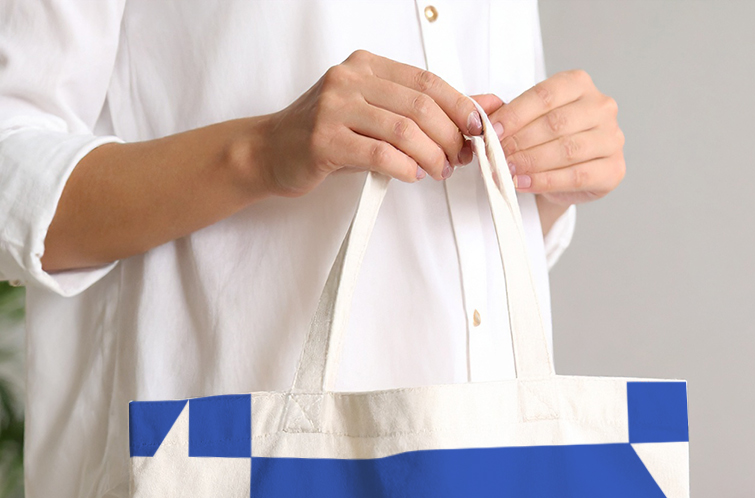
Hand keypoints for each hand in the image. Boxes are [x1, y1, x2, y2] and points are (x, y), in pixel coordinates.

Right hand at [254, 51, 484, 196]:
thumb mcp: (377, 114)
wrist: (269, 151)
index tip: (478, 129)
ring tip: (439, 171)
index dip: (459, 106)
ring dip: (431, 156)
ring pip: (403, 130)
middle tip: (458, 159)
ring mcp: (334, 107)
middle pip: (419, 105)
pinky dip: (405, 168)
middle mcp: (349, 79)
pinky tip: (412, 175)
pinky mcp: (324, 139)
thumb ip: (425, 110)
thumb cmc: (326, 135)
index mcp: (366, 65)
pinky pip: (379, 154)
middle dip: (449, 136)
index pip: (426, 80)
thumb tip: (484, 106)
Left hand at [486, 69, 624, 204]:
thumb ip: (506, 114)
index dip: (515, 115)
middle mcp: (601, 106)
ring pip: (567, 149)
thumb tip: (482, 117)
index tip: (491, 131)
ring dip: (531, 162)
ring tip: (507, 170)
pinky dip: (545, 181)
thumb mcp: (525, 119)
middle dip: (521, 141)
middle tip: (497, 155)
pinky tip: (523, 183)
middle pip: (556, 123)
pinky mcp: (614, 169)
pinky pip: (577, 175)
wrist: (566, 172)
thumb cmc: (546, 138)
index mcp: (580, 84)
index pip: (544, 96)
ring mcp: (612, 138)